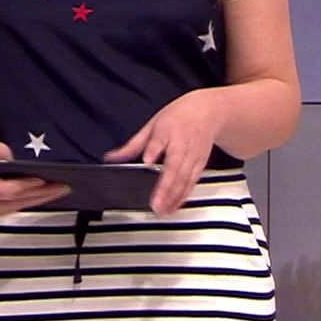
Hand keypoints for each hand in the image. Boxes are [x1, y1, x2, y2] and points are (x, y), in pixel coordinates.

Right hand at [0, 141, 68, 215]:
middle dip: (42, 192)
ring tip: (61, 189)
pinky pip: (22, 207)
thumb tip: (7, 156)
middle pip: (18, 199)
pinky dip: (38, 200)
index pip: (6, 190)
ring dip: (43, 198)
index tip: (42, 180)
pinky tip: (51, 194)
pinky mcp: (0, 211)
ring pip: (22, 205)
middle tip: (62, 185)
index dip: (25, 186)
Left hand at [104, 91, 222, 215]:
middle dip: (165, 187)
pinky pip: (192, 181)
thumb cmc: (179, 116)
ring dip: (175, 196)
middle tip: (155, 204)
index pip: (159, 140)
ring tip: (163, 210)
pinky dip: (184, 195)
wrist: (209, 110)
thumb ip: (132, 145)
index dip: (153, 150)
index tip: (147, 159)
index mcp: (167, 130)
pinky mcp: (201, 163)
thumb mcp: (152, 125)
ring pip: (185, 178)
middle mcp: (182, 144)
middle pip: (174, 167)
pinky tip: (176, 205)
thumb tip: (111, 158)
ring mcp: (193, 155)